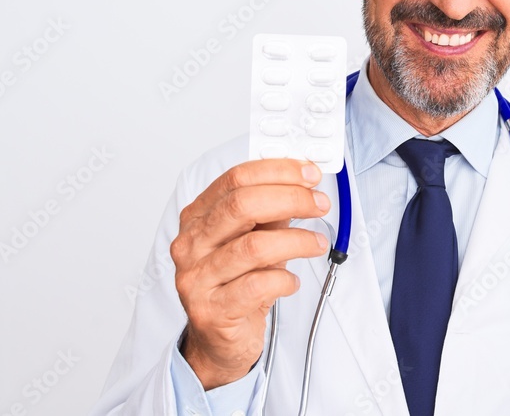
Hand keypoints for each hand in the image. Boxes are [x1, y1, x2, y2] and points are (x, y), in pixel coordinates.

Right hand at [171, 159, 330, 388]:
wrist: (218, 339)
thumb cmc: (236, 283)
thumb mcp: (253, 238)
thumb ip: (272, 211)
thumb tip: (304, 183)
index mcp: (197, 217)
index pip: (236, 178)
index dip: (278, 171)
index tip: (310, 174)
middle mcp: (190, 244)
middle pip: (242, 205)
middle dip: (290, 198)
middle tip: (318, 204)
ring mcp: (196, 278)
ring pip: (254, 246)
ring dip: (296, 240)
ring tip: (317, 244)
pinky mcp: (211, 310)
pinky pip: (257, 286)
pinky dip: (284, 279)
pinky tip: (291, 280)